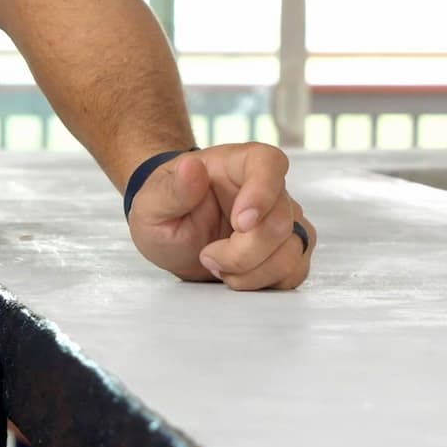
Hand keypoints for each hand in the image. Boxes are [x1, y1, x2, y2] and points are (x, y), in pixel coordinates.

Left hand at [126, 143, 315, 290]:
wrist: (173, 235)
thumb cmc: (165, 211)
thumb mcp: (152, 204)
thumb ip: (172, 190)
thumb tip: (190, 167)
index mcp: (238, 165)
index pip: (269, 164)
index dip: (262, 194)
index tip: (241, 223)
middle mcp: (269, 190)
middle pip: (280, 222)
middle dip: (242, 253)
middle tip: (207, 256)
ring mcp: (283, 221)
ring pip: (291, 253)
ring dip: (251, 273)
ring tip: (218, 267)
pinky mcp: (287, 251)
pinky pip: (294, 272)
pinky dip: (264, 283)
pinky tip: (237, 276)